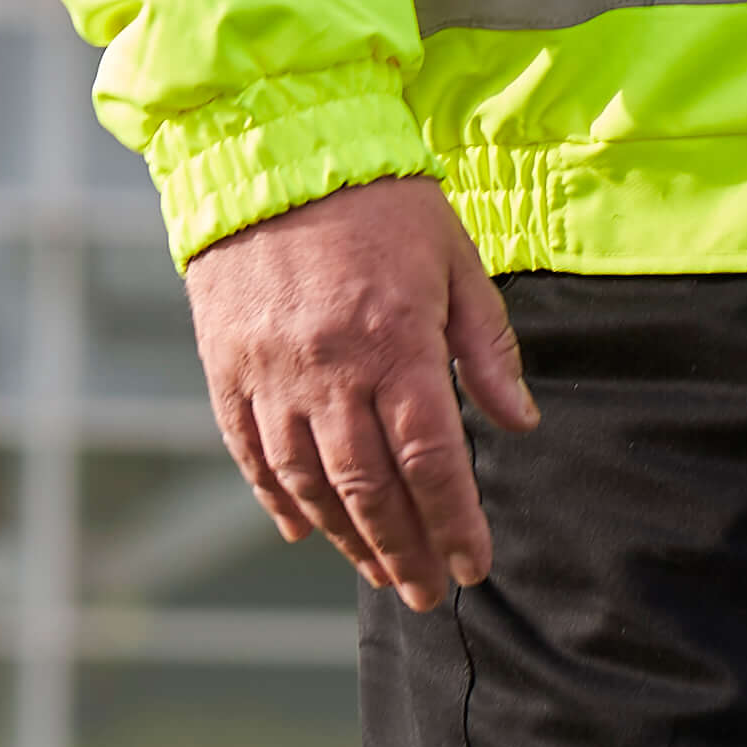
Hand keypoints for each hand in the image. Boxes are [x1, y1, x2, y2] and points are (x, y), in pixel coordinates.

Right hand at [183, 172, 537, 610]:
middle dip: (403, 550)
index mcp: (396, 341)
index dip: (454, 520)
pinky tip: (308, 532)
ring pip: (310, 483)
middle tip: (429, 594)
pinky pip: (252, 455)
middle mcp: (330, 371)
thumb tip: (519, 423)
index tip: (475, 565)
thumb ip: (487, 346)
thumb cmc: (383, 203)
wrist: (272, 153)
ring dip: (348, 540)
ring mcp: (271, 376)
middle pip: (369, 487)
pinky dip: (279, 501)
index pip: (432, 456)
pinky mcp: (227, 371)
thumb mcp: (457, 258)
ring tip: (381, 573)